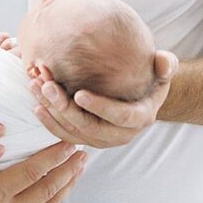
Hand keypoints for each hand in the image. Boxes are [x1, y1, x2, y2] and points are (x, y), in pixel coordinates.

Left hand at [30, 49, 177, 148]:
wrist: (139, 97)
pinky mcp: (86, 139)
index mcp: (140, 117)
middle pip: (89, 127)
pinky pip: (65, 135)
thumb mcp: (163, 71)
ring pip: (73, 132)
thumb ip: (166, 64)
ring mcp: (102, 140)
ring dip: (52, 111)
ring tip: (36, 86)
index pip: (120, 116)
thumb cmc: (151, 79)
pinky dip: (49, 122)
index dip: (100, 107)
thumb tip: (165, 62)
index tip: (79, 93)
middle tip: (46, 84)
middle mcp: (120, 134)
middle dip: (65, 107)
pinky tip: (36, 105)